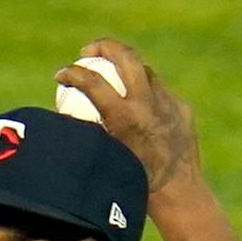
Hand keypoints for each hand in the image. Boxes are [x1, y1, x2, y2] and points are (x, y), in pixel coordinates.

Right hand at [55, 38, 202, 195]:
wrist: (178, 194)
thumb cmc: (135, 184)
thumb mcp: (105, 157)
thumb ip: (88, 133)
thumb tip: (63, 116)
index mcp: (124, 117)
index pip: (92, 81)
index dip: (71, 73)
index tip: (60, 75)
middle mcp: (147, 103)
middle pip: (124, 55)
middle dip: (102, 46)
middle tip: (87, 52)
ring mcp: (168, 102)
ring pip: (144, 71)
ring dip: (125, 69)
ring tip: (112, 75)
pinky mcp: (182, 108)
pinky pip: (160, 93)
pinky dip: (145, 94)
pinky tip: (138, 104)